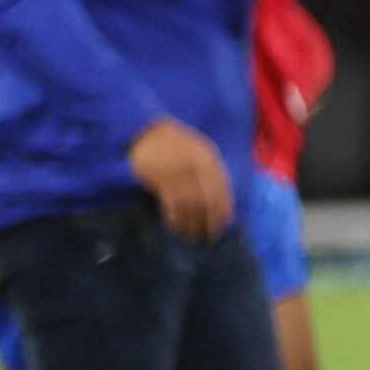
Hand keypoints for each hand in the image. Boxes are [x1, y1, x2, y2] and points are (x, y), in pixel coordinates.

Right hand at [128, 118, 232, 241]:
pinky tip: (176, 227)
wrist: (145, 132)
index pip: (222, 189)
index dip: (223, 210)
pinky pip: (172, 204)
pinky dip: (176, 218)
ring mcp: (178, 173)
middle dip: (210, 222)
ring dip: (192, 224)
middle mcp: (196, 167)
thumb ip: (209, 171)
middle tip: (209, 238)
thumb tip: (219, 200)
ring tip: (191, 237)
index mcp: (209, 160)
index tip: (223, 225)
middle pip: (208, 200)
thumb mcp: (198, 151)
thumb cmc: (174, 144)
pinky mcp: (160, 179)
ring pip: (190, 205)